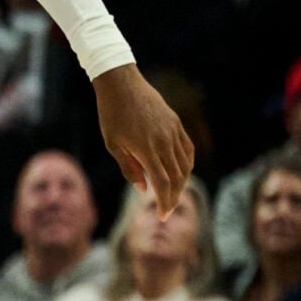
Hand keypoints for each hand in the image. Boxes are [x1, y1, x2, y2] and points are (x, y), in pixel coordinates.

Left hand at [92, 66, 194, 217]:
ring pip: (185, 164)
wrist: (121, 84)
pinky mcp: (176, 123)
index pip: (163, 184)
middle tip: (166, 210)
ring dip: (181, 182)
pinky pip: (188, 149)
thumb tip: (144, 189)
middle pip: (177, 177)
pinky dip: (187, 164)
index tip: (163, 216)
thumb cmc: (111, 114)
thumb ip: (129, 168)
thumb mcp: (113, 144)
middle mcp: (165, 142)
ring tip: (172, 193)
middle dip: (173, 197)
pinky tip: (182, 172)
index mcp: (147, 150)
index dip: (165, 202)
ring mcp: (173, 132)